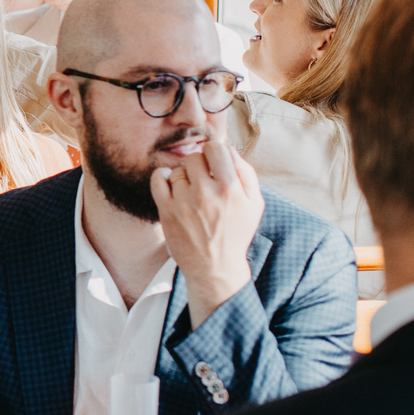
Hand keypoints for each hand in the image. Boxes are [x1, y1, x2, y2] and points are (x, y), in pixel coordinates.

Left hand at [153, 139, 264, 326]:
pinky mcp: (167, 210)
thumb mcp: (254, 204)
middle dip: (200, 165)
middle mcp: (206, 193)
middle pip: (195, 157)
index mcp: (231, 189)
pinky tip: (172, 185)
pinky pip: (158, 178)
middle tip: (204, 180)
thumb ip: (246, 172)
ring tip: (192, 193)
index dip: (216, 153)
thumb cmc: (236, 232)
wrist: (215, 266)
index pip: (217, 148)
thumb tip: (229, 149)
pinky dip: (162, 177)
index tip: (215, 163)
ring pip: (178, 169)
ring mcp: (184, 202)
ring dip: (184, 177)